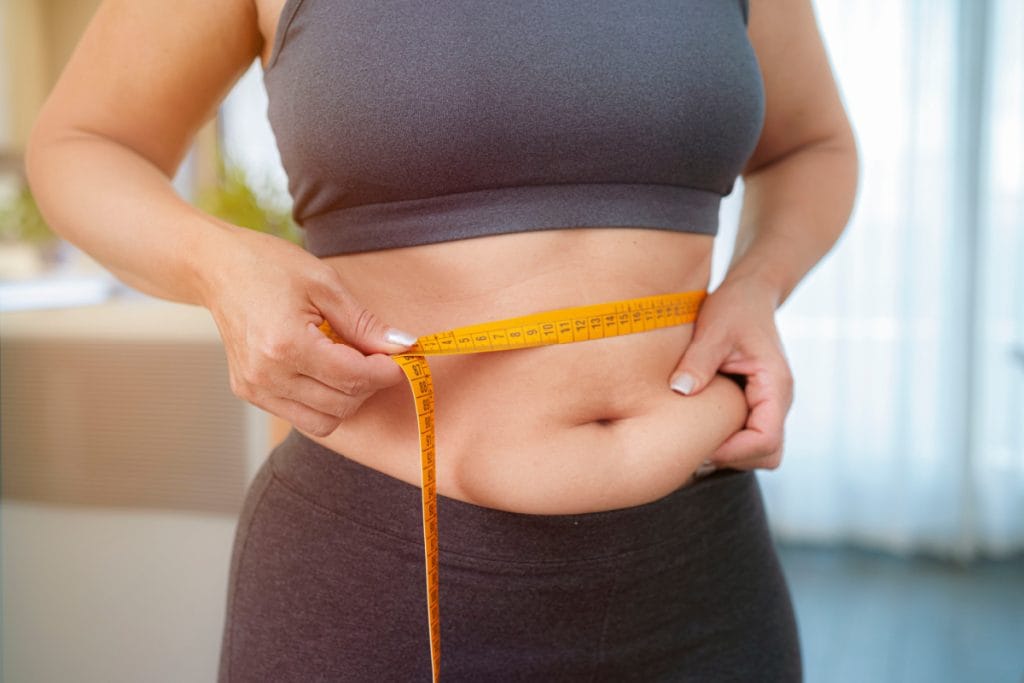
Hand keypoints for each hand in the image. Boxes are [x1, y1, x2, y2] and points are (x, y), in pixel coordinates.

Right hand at [198, 226, 415, 436]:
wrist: (216, 268)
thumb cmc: (269, 266)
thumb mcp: (325, 284)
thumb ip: (365, 323)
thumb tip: (404, 346)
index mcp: (285, 344)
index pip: (352, 377)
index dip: (386, 372)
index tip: (400, 359)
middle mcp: (266, 375)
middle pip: (341, 404)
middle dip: (369, 384)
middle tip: (376, 357)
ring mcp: (254, 388)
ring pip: (323, 422)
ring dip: (347, 399)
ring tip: (349, 364)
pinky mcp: (248, 392)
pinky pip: (300, 416)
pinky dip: (323, 401)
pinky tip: (324, 370)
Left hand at [669, 274, 793, 470]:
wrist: (749, 294)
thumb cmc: (734, 308)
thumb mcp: (713, 330)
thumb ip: (699, 361)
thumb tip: (680, 391)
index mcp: (775, 386)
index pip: (766, 440)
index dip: (733, 450)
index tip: (700, 442)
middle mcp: (779, 401)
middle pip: (768, 454)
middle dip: (733, 456)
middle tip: (695, 443)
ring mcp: (769, 405)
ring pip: (761, 451)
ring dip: (731, 451)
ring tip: (696, 436)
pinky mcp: (757, 404)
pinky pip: (750, 437)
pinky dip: (729, 440)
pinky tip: (702, 427)